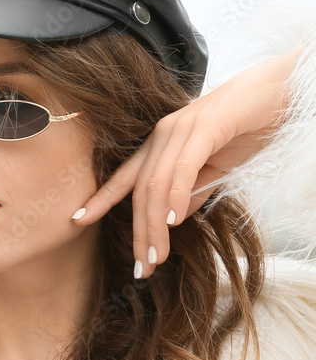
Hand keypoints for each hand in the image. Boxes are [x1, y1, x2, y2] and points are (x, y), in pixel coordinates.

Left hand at [70, 49, 299, 278]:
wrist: (281, 91)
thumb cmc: (249, 128)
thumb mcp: (218, 168)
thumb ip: (194, 191)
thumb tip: (173, 219)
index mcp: (161, 144)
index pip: (125, 176)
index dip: (101, 199)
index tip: (77, 220)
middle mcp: (163, 134)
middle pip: (140, 190)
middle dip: (139, 233)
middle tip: (141, 268)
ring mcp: (181, 128)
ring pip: (156, 184)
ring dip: (155, 225)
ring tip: (156, 257)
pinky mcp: (205, 126)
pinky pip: (183, 166)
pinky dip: (175, 195)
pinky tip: (172, 220)